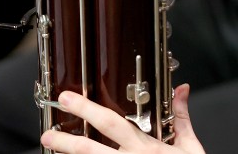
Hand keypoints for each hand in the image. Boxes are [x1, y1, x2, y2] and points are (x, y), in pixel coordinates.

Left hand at [40, 84, 205, 153]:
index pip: (112, 124)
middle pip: (91, 150)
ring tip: (52, 149)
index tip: (68, 98)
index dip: (88, 109)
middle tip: (47, 133)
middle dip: (66, 140)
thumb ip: (181, 118)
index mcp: (147, 148)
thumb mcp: (190, 146)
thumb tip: (181, 91)